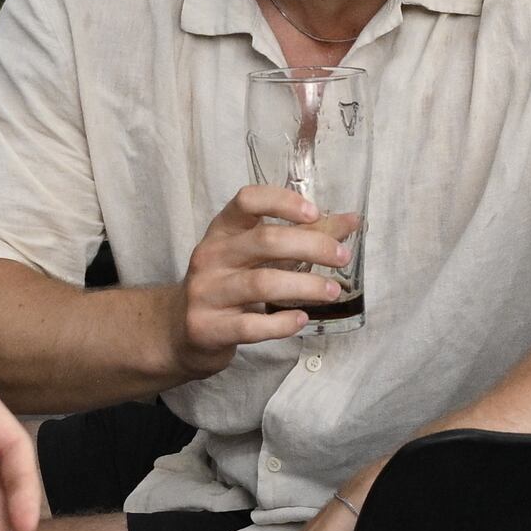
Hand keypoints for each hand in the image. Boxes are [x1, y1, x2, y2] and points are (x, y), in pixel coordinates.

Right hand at [173, 182, 354, 368]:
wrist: (179, 330)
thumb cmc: (227, 284)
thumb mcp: (254, 255)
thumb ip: (302, 236)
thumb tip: (351, 221)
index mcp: (223, 230)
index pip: (247, 200)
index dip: (282, 201)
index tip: (315, 212)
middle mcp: (211, 256)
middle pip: (265, 241)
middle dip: (311, 246)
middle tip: (342, 257)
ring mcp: (206, 293)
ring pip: (261, 284)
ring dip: (305, 287)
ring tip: (332, 291)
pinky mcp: (208, 328)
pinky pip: (251, 326)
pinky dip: (281, 324)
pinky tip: (301, 319)